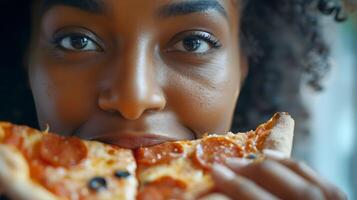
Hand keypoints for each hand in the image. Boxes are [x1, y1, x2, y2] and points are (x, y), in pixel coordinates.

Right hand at [211, 150, 346, 199]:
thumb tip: (217, 196)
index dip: (236, 186)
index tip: (215, 171)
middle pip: (280, 189)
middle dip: (248, 173)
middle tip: (226, 164)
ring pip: (299, 179)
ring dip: (268, 164)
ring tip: (245, 160)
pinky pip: (315, 178)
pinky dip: (290, 163)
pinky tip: (270, 157)